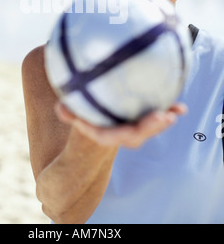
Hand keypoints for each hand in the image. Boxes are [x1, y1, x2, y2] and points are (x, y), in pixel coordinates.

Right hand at [55, 102, 187, 148]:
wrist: (96, 126)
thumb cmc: (82, 115)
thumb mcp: (72, 113)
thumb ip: (68, 112)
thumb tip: (61, 108)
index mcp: (103, 134)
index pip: (110, 137)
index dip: (119, 133)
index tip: (129, 128)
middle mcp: (121, 134)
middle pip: (136, 134)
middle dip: (150, 127)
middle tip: (164, 116)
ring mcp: (134, 128)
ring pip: (149, 127)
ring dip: (163, 121)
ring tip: (176, 111)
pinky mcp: (143, 120)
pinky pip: (157, 117)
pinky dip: (169, 112)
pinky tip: (181, 107)